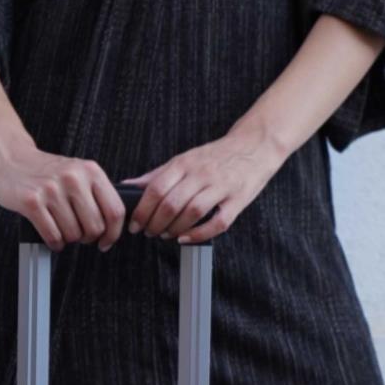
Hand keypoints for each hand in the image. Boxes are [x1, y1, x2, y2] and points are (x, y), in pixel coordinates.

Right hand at [0, 144, 126, 251]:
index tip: (107, 241)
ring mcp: (51, 189)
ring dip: (68, 240)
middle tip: (80, 236)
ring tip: (62, 231)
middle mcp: (73, 178)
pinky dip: (54, 243)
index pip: (115, 210)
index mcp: (91, 171)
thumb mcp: (78, 173)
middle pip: (95, 227)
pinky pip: (53, 236)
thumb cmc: (45, 171)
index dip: (113, 233)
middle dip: (88, 238)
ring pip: (73, 234)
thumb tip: (112, 227)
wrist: (10, 158)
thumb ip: (96, 194)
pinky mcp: (32, 202)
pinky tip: (52, 237)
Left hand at [122, 129, 284, 243]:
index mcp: (185, 163)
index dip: (142, 209)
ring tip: (166, 235)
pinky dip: (200, 234)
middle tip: (148, 232)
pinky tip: (186, 238)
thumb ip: (158, 174)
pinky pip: (218, 222)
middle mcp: (201, 174)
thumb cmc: (216, 156)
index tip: (135, 223)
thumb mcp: (184, 159)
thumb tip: (130, 185)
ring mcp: (221, 187)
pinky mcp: (238, 200)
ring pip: (192, 212)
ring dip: (175, 228)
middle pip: (172, 203)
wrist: (254, 146)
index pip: (156, 188)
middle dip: (155, 223)